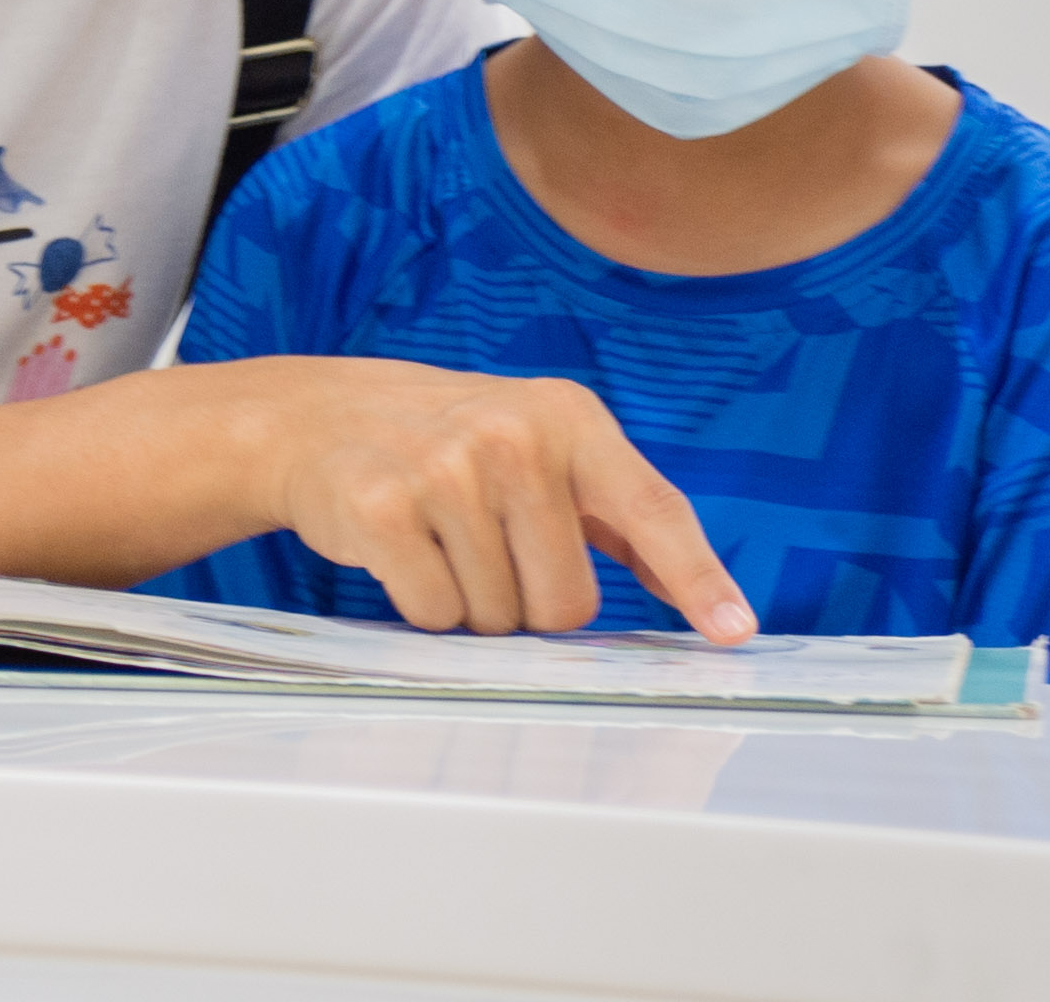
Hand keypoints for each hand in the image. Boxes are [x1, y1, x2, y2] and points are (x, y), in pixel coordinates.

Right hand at [260, 360, 755, 642]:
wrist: (316, 417)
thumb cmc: (448, 444)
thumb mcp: (541, 446)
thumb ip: (618, 513)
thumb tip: (701, 594)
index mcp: (568, 418)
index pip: (654, 509)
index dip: (696, 577)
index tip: (734, 632)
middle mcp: (513, 436)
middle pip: (567, 603)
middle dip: (530, 604)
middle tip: (487, 551)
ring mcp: (446, 468)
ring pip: (498, 618)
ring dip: (471, 604)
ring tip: (439, 542)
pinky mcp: (384, 506)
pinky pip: (436, 614)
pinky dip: (422, 605)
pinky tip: (402, 551)